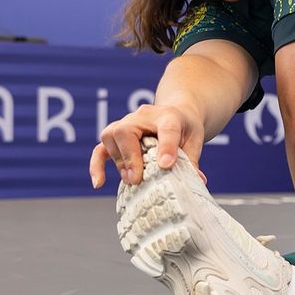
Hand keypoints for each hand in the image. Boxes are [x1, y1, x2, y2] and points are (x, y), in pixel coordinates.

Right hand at [89, 103, 204, 188]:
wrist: (176, 111)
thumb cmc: (185, 127)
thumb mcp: (195, 140)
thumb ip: (193, 160)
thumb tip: (197, 180)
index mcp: (169, 116)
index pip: (167, 128)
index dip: (166, 146)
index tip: (166, 165)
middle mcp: (144, 116)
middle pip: (126, 129)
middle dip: (130, 157)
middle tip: (137, 179)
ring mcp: (127, 122)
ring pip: (111, 136)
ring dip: (120, 162)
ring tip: (132, 180)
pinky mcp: (116, 135)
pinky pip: (100, 147)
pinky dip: (97, 165)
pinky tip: (99, 183)